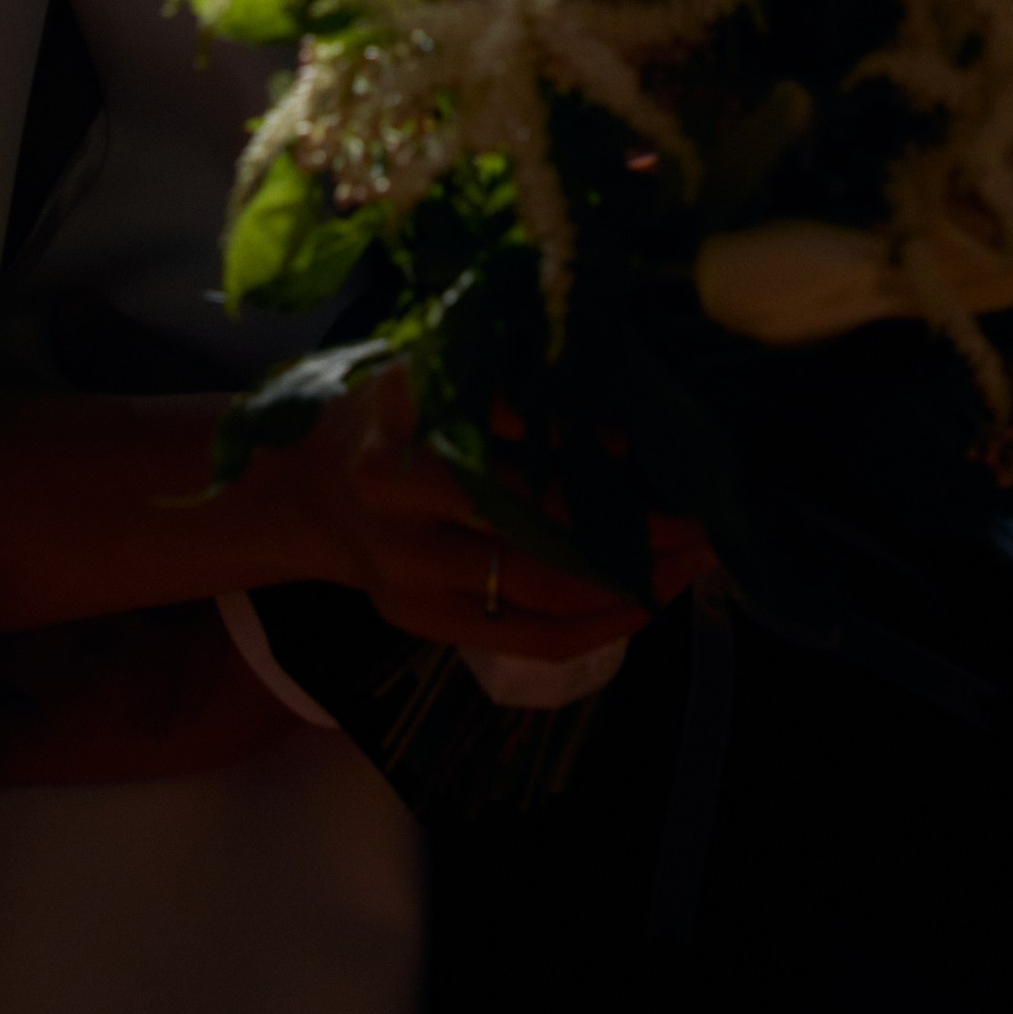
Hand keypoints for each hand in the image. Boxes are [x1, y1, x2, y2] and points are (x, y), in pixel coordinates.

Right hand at [280, 367, 694, 662]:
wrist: (310, 486)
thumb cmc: (395, 412)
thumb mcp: (439, 371)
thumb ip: (514, 388)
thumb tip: (620, 426)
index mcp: (402, 430)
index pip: (517, 459)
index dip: (597, 469)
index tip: (661, 460)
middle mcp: (398, 511)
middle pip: (539, 540)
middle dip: (633, 537)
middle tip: (701, 522)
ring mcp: (408, 581)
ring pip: (543, 601)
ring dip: (631, 587)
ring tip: (691, 562)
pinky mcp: (423, 625)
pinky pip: (527, 642)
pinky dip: (597, 629)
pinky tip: (646, 605)